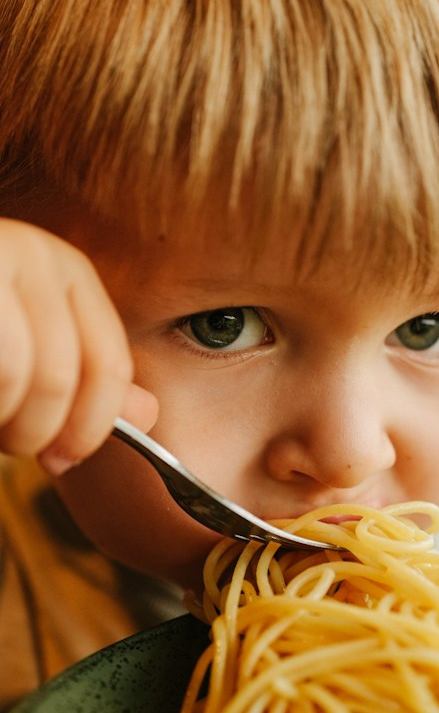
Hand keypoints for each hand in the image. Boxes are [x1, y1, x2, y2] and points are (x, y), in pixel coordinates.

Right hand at [0, 219, 157, 472]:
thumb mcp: (31, 339)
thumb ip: (88, 377)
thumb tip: (149, 414)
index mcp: (67, 268)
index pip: (110, 363)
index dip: (92, 427)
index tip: (63, 460)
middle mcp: (30, 252)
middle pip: (59, 378)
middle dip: (31, 432)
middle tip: (6, 442)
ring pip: (12, 376)